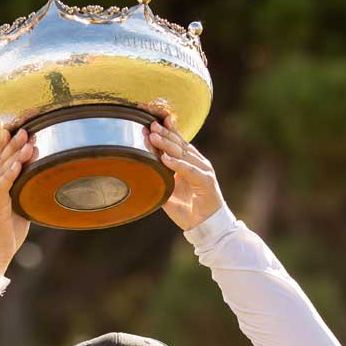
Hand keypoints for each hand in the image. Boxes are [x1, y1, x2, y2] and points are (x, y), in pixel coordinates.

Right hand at [0, 128, 33, 273]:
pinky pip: (2, 188)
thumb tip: (46, 175)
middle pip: (4, 155)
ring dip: (15, 153)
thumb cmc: (7, 229)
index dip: (13, 136)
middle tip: (28, 121)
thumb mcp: (22, 204)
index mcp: (0, 181)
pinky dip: (9, 175)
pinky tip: (16, 165)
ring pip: (3, 168)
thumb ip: (29, 188)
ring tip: (26, 139)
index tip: (26, 119)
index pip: (5, 153)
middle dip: (16, 138)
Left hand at [147, 116, 225, 230]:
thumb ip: (158, 179)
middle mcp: (197, 163)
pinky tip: (166, 159)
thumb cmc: (187, 209)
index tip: (151, 119)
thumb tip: (138, 171)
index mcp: (189, 162)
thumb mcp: (168, 191)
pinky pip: (190, 170)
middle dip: (163, 132)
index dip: (166, 129)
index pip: (177, 142)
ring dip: (167, 144)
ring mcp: (203, 170)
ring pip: (183, 153)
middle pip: (179, 143)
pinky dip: (178, 164)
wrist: (205, 226)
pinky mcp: (206, 181)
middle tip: (149, 123)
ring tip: (153, 135)